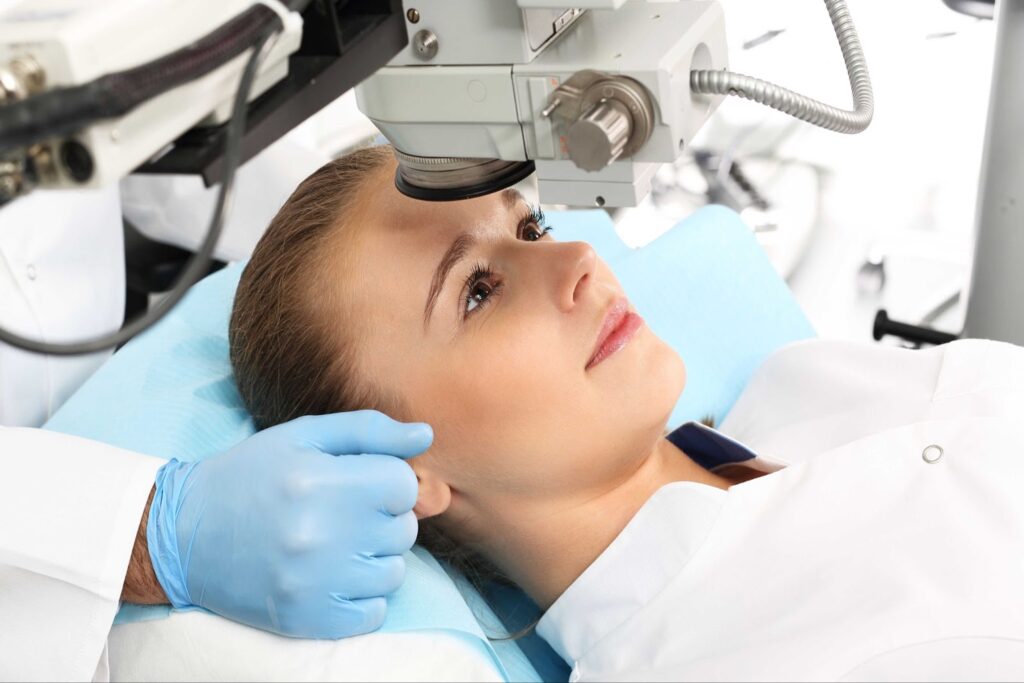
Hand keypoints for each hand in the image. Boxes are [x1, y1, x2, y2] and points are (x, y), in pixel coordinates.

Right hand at [146, 411, 431, 637]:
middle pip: (403, 529)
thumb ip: (370, 431)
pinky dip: (363, 597)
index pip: (403, 485)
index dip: (388, 482)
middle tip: (343, 514)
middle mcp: (318, 534)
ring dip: (374, 558)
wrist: (184, 535)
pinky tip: (333, 576)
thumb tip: (426, 436)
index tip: (360, 484)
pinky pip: (375, 613)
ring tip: (336, 544)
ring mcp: (313, 582)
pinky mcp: (307, 619)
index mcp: (318, 481)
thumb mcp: (304, 436)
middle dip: (382, 518)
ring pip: (394, 571)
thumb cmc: (251, 476)